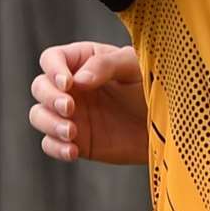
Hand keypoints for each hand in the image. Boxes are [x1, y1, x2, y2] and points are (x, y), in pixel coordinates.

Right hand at [27, 42, 146, 163]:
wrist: (170, 124)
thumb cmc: (155, 87)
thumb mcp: (135, 67)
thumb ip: (106, 65)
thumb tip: (77, 80)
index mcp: (85, 61)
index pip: (52, 59)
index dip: (53, 70)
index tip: (68, 84)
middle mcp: (73, 87)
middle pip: (40, 87)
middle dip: (50, 98)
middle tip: (70, 108)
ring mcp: (72, 114)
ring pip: (39, 115)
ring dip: (49, 124)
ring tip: (72, 132)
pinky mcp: (77, 140)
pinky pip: (51, 144)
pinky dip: (56, 148)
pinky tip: (74, 151)